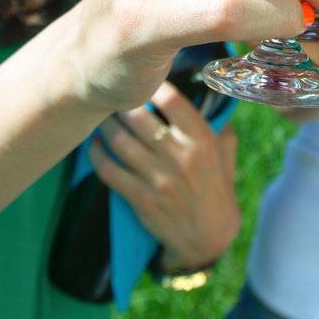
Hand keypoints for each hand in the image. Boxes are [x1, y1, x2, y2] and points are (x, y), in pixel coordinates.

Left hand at [87, 81, 239, 271]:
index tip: (142, 80)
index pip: (173, 102)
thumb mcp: (225, 152)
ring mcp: (159, 180)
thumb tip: (202, 91)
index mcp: (202, 141)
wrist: (208, 237)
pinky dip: (96, 155)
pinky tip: (94, 145)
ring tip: (101, 118)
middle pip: (139, 118)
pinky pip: (109, 171)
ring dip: (106, 126)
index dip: (153, 86)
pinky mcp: (142, 200)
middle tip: (113, 96)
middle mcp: (180, 157)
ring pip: (120, 142)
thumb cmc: (216, 188)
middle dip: (122, 104)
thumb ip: (216, 123)